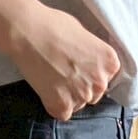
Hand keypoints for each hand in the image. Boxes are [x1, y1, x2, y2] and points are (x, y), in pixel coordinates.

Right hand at [5, 1, 121, 121]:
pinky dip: (54, 103)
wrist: (27, 32)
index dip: (92, 72)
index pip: (107, 77)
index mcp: (110, 62)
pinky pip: (63, 112)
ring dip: (69, 95)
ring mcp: (82, 96)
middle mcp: (100, 82)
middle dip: (82, 85)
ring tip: (53, 77)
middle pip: (95, 93)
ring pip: (79, 103)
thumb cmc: (54, 26)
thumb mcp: (84, 34)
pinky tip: (47, 87)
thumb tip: (90, 63)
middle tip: (64, 71)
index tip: (80, 66)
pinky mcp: (62, 107)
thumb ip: (93, 54)